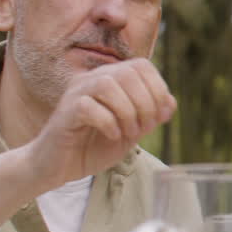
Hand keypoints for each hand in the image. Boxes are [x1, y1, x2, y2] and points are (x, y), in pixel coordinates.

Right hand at [23, 58, 175, 189]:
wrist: (61, 166)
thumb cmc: (96, 145)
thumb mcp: (133, 130)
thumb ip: (152, 115)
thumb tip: (170, 102)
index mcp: (111, 79)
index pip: (142, 65)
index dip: (158, 88)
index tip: (160, 116)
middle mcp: (92, 80)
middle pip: (127, 73)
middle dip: (145, 103)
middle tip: (144, 128)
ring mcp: (76, 94)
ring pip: (106, 85)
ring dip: (127, 111)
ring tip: (129, 132)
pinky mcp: (64, 112)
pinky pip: (88, 106)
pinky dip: (108, 122)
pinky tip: (113, 135)